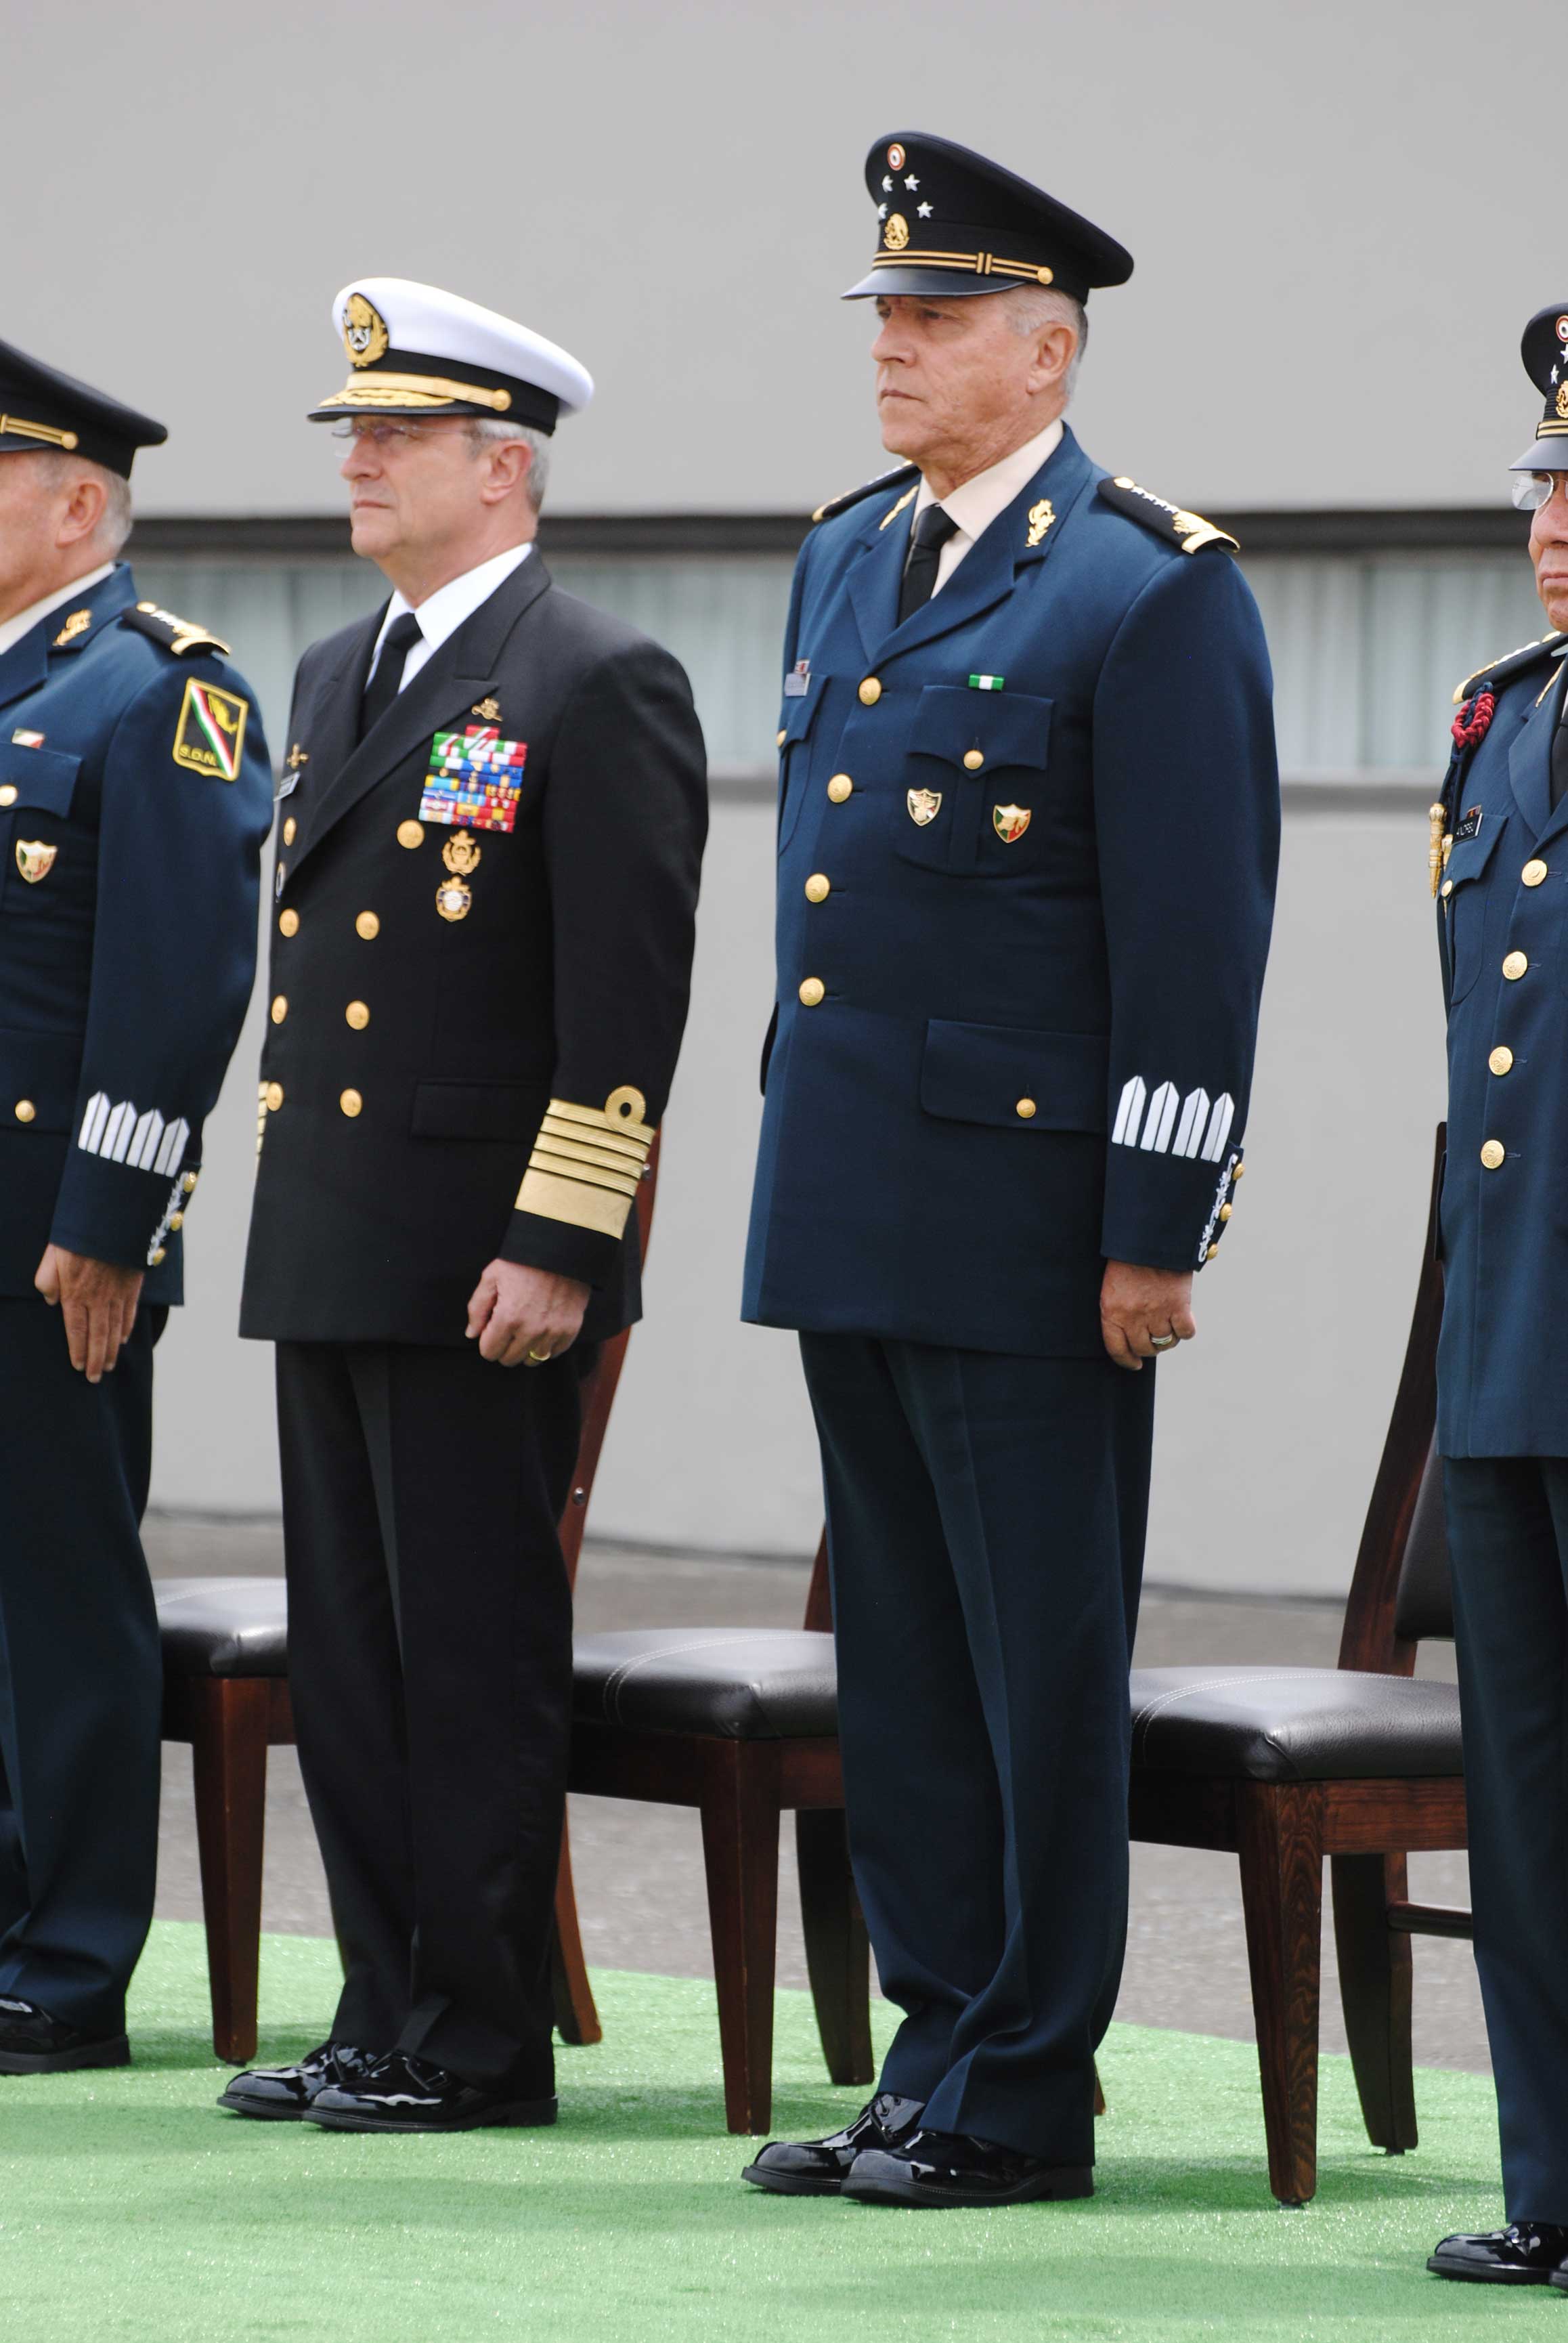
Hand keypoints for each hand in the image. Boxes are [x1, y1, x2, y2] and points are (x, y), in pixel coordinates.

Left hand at [34, 1244, 144, 1382]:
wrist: (112, 1218)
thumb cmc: (77, 1235)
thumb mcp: (51, 1255)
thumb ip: (47, 1280)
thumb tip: (51, 1301)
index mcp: (75, 1292)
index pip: (76, 1330)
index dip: (78, 1351)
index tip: (78, 1367)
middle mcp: (97, 1298)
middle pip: (98, 1336)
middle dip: (96, 1360)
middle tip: (95, 1378)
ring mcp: (117, 1293)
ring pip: (115, 1329)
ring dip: (111, 1350)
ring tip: (108, 1365)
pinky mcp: (133, 1285)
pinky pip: (130, 1313)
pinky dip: (126, 1329)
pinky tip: (123, 1340)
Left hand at [464, 1259, 589, 1367]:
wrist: (560, 1249)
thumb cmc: (522, 1261)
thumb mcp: (491, 1277)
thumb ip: (477, 1308)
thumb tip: (472, 1334)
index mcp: (508, 1317)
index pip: (489, 1352)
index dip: (487, 1341)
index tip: (492, 1328)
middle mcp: (531, 1330)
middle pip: (509, 1360)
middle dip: (504, 1346)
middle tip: (508, 1328)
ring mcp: (553, 1331)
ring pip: (532, 1360)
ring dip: (525, 1349)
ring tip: (525, 1330)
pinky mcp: (570, 1329)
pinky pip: (554, 1353)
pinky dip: (546, 1346)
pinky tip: (542, 1330)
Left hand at [1099, 1259, 1195, 1371]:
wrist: (1150, 1237)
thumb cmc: (1128, 1258)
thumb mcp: (1112, 1285)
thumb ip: (1118, 1309)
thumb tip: (1129, 1333)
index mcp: (1112, 1312)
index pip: (1117, 1349)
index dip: (1126, 1361)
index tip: (1134, 1364)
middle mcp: (1133, 1317)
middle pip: (1144, 1348)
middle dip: (1148, 1349)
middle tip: (1152, 1341)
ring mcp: (1157, 1313)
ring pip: (1165, 1343)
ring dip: (1167, 1340)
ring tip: (1168, 1329)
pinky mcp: (1179, 1306)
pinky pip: (1186, 1332)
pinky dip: (1186, 1330)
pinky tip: (1183, 1321)